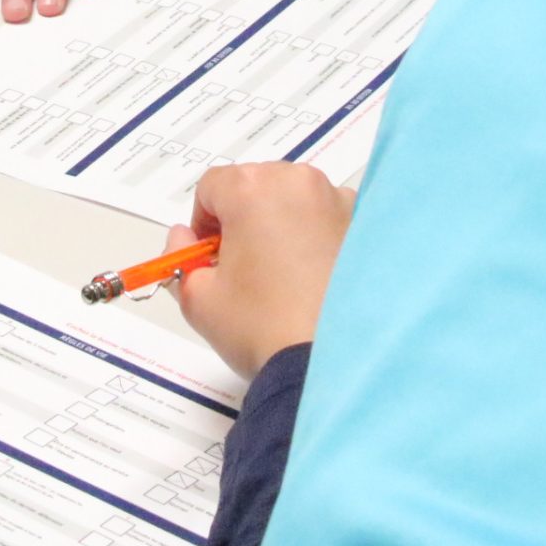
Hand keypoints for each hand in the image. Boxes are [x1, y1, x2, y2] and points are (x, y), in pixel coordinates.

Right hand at [167, 163, 352, 381]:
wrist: (327, 363)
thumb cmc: (260, 327)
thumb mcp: (198, 298)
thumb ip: (180, 257)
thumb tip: (185, 237)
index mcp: (253, 188)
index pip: (212, 187)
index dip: (203, 224)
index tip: (208, 258)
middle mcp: (299, 181)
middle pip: (255, 187)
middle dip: (242, 221)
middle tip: (242, 270)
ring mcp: (338, 200)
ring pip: (293, 201)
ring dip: (280, 226)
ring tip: (280, 277)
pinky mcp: (364, 226)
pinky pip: (327, 219)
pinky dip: (316, 238)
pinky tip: (312, 278)